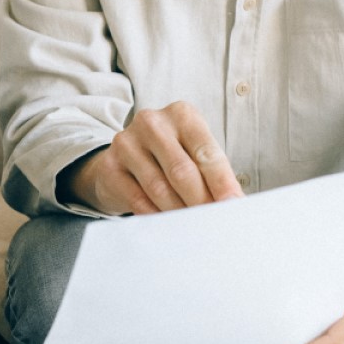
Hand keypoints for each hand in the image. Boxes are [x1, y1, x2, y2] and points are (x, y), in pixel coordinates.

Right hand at [64, 101, 242, 214]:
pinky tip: (168, 226)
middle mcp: (153, 123)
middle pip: (182, 171)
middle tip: (214, 224)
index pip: (206, 152)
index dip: (222, 182)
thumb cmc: (169, 156)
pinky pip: (137, 199)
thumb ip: (211, 172)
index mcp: (182, 115)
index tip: (234, 205)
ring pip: (159, 188)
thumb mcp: (192, 152)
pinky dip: (156, 216)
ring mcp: (127, 143)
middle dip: (201, 202)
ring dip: (179, 212)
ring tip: (194, 228)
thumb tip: (233, 204)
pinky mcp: (110, 166)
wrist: (122, 157)